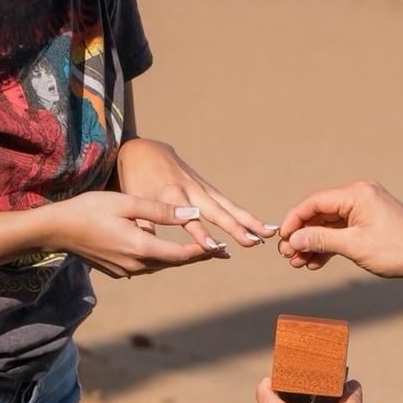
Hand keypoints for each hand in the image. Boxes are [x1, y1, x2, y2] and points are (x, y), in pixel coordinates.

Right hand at [43, 192, 215, 278]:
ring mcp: (126, 270)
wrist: (57, 230)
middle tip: (220, 251)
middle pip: (175, 262)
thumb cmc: (90, 209)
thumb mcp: (126, 203)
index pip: (182, 254)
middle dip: (197, 256)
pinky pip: (147, 266)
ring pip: (161, 265)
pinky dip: (161, 259)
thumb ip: (161, 210)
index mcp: (141, 247)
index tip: (222, 246)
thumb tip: (192, 215)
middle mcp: (136, 264)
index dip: (204, 250)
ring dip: (180, 258)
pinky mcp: (118, 271)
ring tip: (200, 250)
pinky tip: (167, 251)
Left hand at [114, 137, 276, 254]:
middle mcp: (190, 190)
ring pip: (229, 206)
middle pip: (217, 211)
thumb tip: (150, 251)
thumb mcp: (132, 202)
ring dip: (249, 220)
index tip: (216, 247)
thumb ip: (144, 226)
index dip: (201, 233)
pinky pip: (228, 203)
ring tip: (270, 234)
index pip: (188, 218)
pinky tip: (261, 227)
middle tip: (254, 241)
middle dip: (236, 227)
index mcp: (169, 195)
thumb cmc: (135, 180)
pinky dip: (245, 215)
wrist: (143, 151)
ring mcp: (201, 187)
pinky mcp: (207, 188)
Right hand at [277, 180, 402, 280]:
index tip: (283, 238)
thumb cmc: (395, 251)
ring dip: (313, 243)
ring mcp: (364, 209)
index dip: (295, 219)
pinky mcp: (368, 222)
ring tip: (299, 263)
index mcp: (357, 193)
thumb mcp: (354, 246)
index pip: (315, 201)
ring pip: (328, 224)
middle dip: (303, 234)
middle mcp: (360, 196)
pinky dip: (328, 245)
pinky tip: (315, 262)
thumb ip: (321, 239)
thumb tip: (294, 238)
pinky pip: (341, 231)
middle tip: (288, 255)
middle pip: (320, 212)